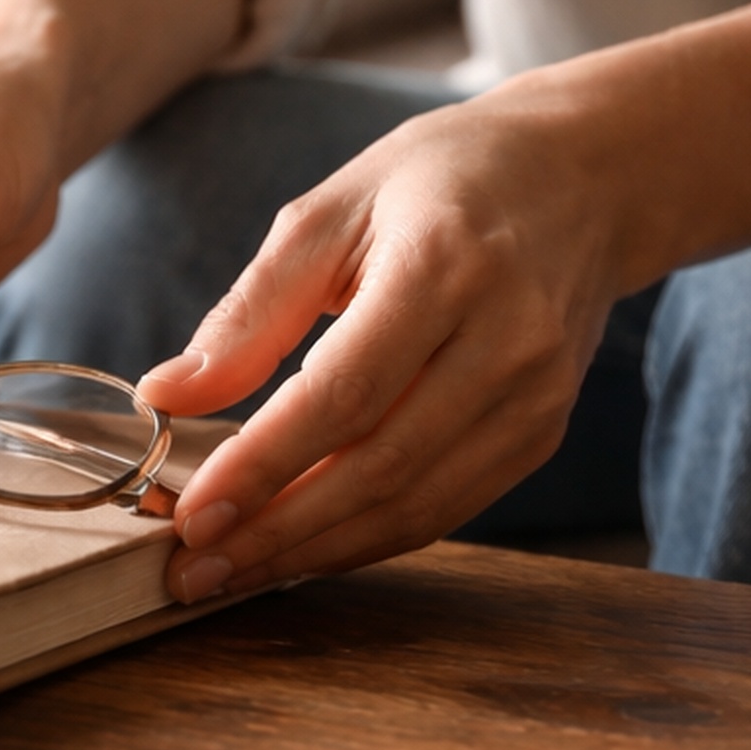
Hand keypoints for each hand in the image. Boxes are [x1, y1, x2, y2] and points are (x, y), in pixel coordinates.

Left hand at [142, 75, 642, 600]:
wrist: (583, 177)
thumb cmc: (440, 181)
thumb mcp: (331, 211)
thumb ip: (250, 311)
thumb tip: (168, 395)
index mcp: (445, 266)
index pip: (344, 394)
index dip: (264, 465)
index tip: (192, 515)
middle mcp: (505, 339)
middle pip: (380, 467)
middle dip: (276, 532)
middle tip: (192, 570)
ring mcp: (535, 395)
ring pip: (416, 505)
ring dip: (316, 552)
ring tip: (233, 572)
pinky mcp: (543, 432)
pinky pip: (448, 507)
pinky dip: (369, 539)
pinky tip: (304, 548)